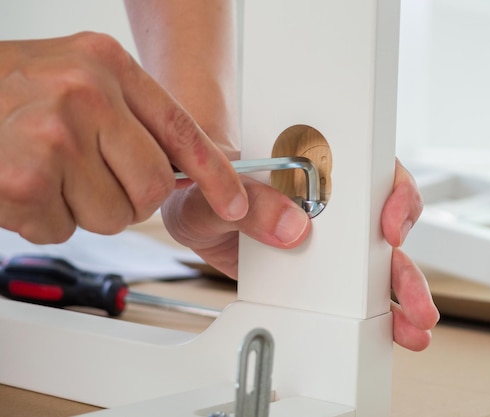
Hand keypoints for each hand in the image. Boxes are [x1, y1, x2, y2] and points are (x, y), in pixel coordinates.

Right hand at [0, 32, 247, 242]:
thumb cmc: (12, 92)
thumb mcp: (81, 79)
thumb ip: (134, 118)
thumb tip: (192, 172)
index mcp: (108, 64)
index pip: (183, 131)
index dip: (216, 177)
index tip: (236, 206)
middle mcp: (85, 93)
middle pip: (154, 188)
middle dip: (128, 197)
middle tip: (88, 176)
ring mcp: (54, 135)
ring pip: (114, 217)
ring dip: (82, 209)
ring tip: (48, 174)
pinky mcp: (23, 180)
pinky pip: (65, 230)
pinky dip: (45, 220)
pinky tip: (23, 187)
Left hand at [163, 158, 438, 350]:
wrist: (194, 208)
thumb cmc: (209, 182)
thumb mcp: (215, 186)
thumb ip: (250, 200)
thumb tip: (292, 226)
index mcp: (316, 166)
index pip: (373, 170)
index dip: (393, 194)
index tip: (388, 227)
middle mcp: (332, 200)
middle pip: (385, 224)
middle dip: (403, 264)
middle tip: (414, 297)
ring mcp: (329, 235)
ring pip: (377, 260)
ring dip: (399, 291)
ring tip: (410, 323)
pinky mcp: (319, 267)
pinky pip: (352, 287)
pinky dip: (373, 307)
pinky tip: (386, 324)